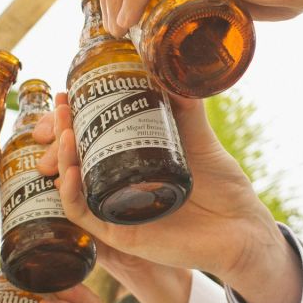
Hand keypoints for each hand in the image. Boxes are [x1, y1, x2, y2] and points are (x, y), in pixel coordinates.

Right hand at [34, 93, 301, 302]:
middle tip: (60, 108)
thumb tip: (166, 66)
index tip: (66, 94)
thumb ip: (184, 106)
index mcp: (131, 163)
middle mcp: (118, 186)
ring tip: (65, 132)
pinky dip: (72, 195)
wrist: (242, 227)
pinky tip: (70, 173)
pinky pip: (84, 216)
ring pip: (73, 185)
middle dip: (60, 133)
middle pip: (74, 159)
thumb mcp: (200, 138)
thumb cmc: (223, 187)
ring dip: (63, 158)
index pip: (90, 138)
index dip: (72, 118)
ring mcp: (116, 210)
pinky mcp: (120, 235)